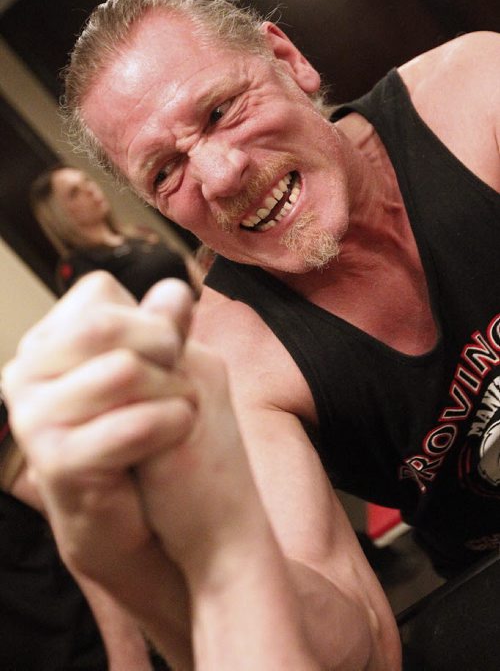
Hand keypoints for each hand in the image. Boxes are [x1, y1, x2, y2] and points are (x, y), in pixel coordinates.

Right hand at [1, 271, 194, 598]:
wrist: (152, 523)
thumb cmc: (156, 437)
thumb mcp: (166, 373)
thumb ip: (164, 330)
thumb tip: (176, 288)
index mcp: (49, 343)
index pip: (98, 293)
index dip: (150, 318)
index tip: (170, 350)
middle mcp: (27, 373)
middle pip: (105, 325)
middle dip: (163, 349)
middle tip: (182, 381)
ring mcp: (34, 418)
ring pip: (124, 371)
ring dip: (174, 391)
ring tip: (180, 411)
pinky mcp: (54, 462)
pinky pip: (131, 424)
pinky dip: (172, 423)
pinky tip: (177, 432)